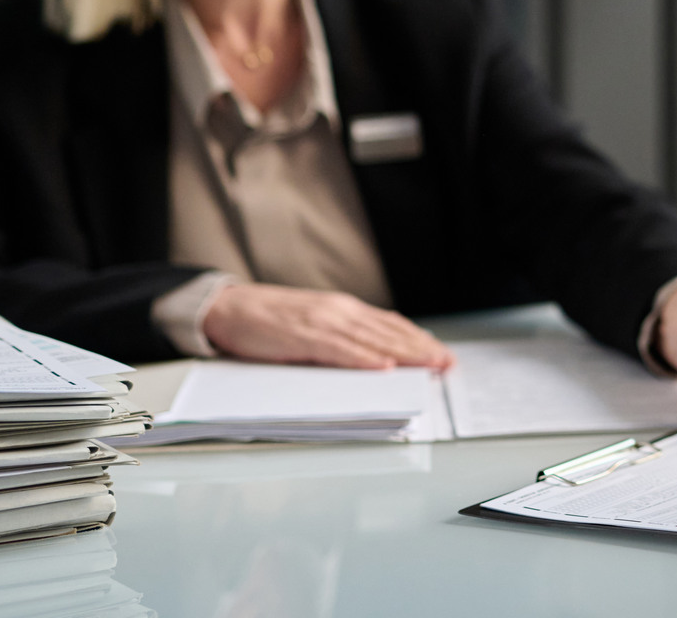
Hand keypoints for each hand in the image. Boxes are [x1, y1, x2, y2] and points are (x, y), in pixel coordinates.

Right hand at [202, 283, 454, 369]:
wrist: (228, 308)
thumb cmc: (270, 320)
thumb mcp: (315, 324)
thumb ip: (342, 337)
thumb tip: (374, 356)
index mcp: (344, 310)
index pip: (391, 325)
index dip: (419, 340)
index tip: (442, 354)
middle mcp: (340, 312)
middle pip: (389, 333)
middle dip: (422, 349)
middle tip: (448, 364)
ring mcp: (323, 323)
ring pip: (372, 341)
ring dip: (404, 355)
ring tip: (430, 366)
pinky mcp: (302, 336)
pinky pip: (339, 350)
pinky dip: (363, 359)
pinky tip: (383, 368)